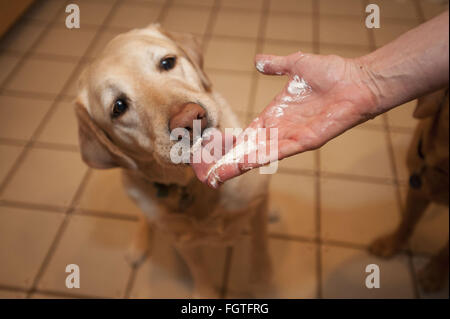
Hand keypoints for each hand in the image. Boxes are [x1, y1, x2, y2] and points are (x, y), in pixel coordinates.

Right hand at [193, 51, 378, 187]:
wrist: (358, 80)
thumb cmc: (332, 72)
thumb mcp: (296, 64)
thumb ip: (276, 64)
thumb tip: (258, 61)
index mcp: (275, 114)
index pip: (248, 134)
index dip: (231, 144)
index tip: (214, 154)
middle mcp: (281, 129)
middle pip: (249, 149)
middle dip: (229, 162)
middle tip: (208, 174)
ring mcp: (293, 136)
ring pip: (260, 154)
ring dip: (239, 165)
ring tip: (219, 175)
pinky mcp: (306, 140)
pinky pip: (279, 151)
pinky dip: (260, 158)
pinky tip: (243, 164)